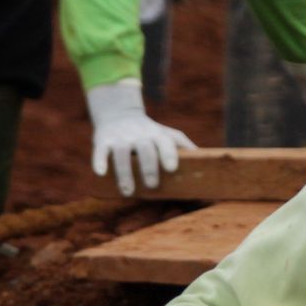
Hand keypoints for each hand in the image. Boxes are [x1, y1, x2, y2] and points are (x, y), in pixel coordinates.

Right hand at [86, 79, 195, 196]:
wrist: (119, 114)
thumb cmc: (150, 132)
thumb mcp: (167, 134)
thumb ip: (184, 146)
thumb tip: (207, 161)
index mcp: (158, 135)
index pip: (165, 143)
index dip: (168, 155)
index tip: (171, 169)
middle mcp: (140, 135)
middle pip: (145, 150)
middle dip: (149, 167)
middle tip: (152, 186)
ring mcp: (120, 137)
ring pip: (121, 153)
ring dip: (125, 172)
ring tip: (128, 191)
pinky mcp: (102, 140)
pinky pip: (100, 150)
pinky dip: (99, 161)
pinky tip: (101, 173)